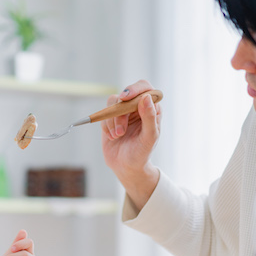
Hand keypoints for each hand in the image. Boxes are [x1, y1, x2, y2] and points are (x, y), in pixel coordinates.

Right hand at [101, 79, 161, 208]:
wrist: (126, 167)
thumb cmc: (142, 153)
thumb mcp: (149, 137)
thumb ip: (149, 117)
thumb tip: (145, 97)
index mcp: (152, 109)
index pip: (145, 88)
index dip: (135, 89)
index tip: (126, 98)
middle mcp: (137, 107)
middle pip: (126, 94)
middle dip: (121, 111)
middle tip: (120, 130)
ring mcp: (123, 112)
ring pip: (113, 103)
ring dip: (113, 121)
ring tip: (118, 136)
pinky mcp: (110, 118)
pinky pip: (104, 114)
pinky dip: (107, 126)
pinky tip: (113, 137)